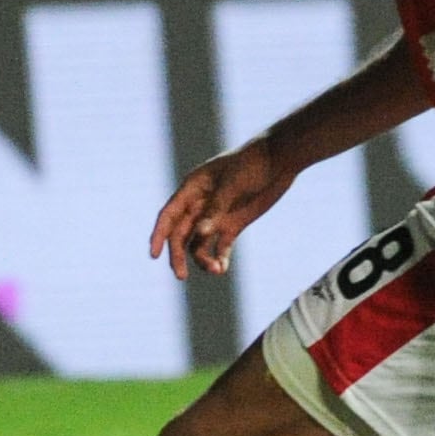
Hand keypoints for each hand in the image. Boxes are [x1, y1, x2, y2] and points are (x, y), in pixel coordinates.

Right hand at [147, 140, 285, 276]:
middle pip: (180, 235)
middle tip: (181, 276)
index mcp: (192, 189)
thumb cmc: (253, 163)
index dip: (158, 235)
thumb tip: (201, 233)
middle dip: (178, 255)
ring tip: (216, 270)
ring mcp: (216, 216)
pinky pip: (220, 247)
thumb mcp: (233, 184)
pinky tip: (222, 269)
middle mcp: (199, 205)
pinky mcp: (233, 225)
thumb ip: (216, 209)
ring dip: (202, 260)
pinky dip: (219, 259)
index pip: (169, 216)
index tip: (154, 255)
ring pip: (198, 244)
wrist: (280, 159)